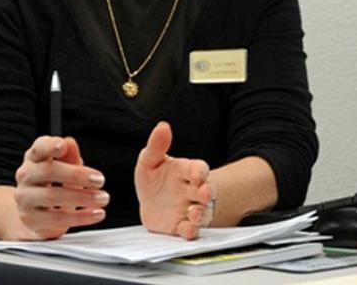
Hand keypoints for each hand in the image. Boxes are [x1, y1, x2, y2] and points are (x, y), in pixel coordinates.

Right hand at [13, 136, 108, 239]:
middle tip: (100, 180)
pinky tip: (96, 213)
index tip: (63, 146)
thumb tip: (70, 142)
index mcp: (33, 158)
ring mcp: (25, 198)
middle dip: (76, 174)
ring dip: (82, 197)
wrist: (35, 215)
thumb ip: (69, 157)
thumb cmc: (52, 186)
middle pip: (48, 171)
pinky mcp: (30, 219)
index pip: (39, 148)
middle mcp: (25, 176)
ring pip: (52, 196)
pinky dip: (81, 217)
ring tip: (103, 198)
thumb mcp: (63, 169)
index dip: (49, 146)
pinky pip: (57, 218)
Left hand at [135, 122, 213, 239]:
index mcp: (186, 172)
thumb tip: (163, 125)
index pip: (199, 169)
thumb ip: (156, 145)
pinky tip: (186, 228)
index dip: (200, 171)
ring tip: (194, 213)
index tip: (198, 174)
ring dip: (200, 214)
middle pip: (206, 191)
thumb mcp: (150, 160)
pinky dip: (190, 230)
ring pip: (202, 212)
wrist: (150, 202)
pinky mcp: (182, 225)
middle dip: (206, 193)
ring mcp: (189, 209)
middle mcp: (192, 191)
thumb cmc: (154, 178)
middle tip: (204, 193)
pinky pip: (191, 230)